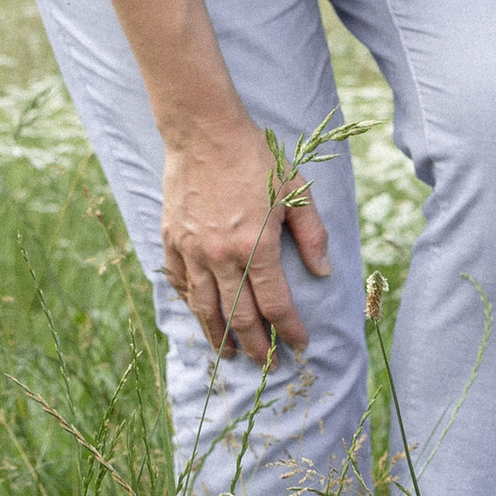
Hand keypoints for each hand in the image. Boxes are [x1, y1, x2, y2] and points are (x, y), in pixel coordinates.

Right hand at [159, 114, 330, 360]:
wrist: (204, 132)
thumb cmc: (256, 159)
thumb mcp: (296, 192)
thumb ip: (313, 235)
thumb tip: (324, 272)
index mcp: (256, 246)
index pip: (276, 303)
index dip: (290, 329)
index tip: (300, 344)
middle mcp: (221, 256)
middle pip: (239, 315)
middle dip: (256, 344)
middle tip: (266, 363)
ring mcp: (192, 250)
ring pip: (204, 307)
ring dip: (219, 336)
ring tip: (230, 354)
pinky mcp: (172, 240)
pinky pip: (179, 282)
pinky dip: (189, 302)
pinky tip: (199, 313)